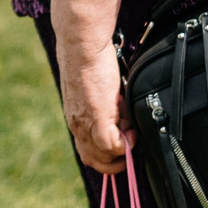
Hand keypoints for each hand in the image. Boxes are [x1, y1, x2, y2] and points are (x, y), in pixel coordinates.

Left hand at [58, 34, 132, 173]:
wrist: (82, 46)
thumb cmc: (89, 62)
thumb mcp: (93, 91)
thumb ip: (102, 108)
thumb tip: (120, 116)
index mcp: (76, 120)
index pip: (87, 153)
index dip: (106, 157)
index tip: (121, 148)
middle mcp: (78, 125)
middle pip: (94, 161)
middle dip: (115, 162)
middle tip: (130, 147)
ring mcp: (87, 124)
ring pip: (104, 156)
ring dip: (122, 150)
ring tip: (131, 130)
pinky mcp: (98, 118)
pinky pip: (113, 146)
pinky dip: (125, 145)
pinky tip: (131, 131)